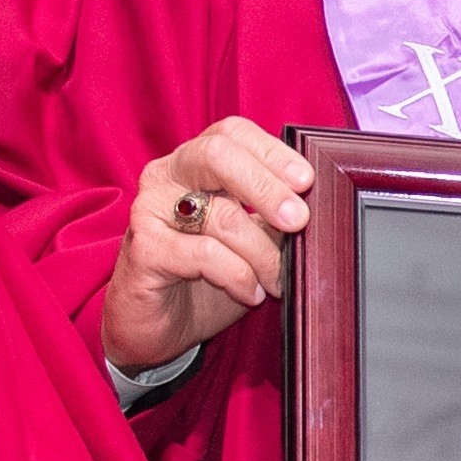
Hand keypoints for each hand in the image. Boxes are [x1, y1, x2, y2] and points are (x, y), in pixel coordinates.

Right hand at [99, 117, 313, 374]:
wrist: (158, 326)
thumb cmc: (207, 277)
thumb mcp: (251, 239)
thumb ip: (274, 216)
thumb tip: (316, 207)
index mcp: (194, 162)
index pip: (232, 133)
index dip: (272, 152)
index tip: (306, 181)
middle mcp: (166, 176)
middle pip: (218, 155)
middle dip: (267, 187)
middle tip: (299, 220)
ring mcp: (150, 209)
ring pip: (221, 215)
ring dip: (263, 253)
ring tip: (278, 280)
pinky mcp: (144, 249)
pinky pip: (204, 254)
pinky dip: (238, 275)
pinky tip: (250, 293)